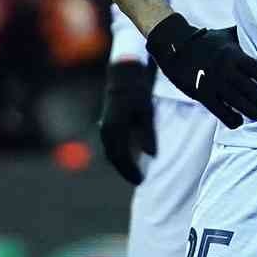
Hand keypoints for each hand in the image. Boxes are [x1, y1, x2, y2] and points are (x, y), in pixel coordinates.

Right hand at [98, 59, 155, 183]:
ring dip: (121, 162)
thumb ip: (148, 134)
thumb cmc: (137, 92)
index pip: (121, 156)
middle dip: (125, 170)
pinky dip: (118, 153)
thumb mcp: (146, 112)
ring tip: (134, 172)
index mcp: (115, 129)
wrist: (123, 76)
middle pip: (113, 157)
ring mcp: (104, 126)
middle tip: (138, 180)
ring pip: (110, 151)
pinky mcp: (106, 123)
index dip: (130, 171)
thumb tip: (152, 155)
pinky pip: (110, 144)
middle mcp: (106, 130)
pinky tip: (128, 157)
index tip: (140, 180)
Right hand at [146, 14, 256, 128]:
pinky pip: (222, 113)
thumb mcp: (226, 35)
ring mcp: (214, 83)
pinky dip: (233, 120)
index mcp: (233, 54)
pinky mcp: (202, 95)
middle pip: (252, 91)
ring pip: (239, 105)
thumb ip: (244, 37)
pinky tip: (238, 120)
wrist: (175, 46)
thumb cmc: (206, 41)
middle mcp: (225, 69)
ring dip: (253, 113)